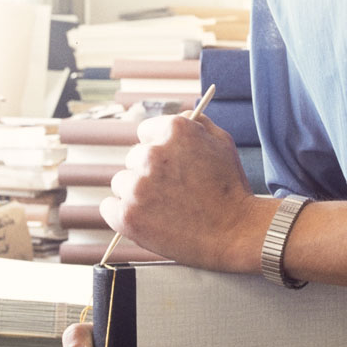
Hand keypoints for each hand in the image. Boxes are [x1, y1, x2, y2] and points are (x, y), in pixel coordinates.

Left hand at [101, 112, 269, 270]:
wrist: (236, 232)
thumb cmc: (231, 189)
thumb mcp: (222, 142)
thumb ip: (197, 123)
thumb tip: (180, 114)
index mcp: (174, 130)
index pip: (146, 132)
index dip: (159, 149)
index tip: (167, 165)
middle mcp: (152, 154)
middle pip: (133, 159)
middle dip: (148, 173)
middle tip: (172, 191)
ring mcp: (137, 186)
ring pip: (121, 183)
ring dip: (136, 194)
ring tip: (165, 209)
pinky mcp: (128, 215)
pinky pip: (109, 207)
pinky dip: (123, 214)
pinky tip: (147, 220)